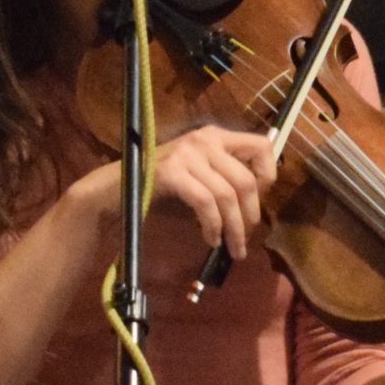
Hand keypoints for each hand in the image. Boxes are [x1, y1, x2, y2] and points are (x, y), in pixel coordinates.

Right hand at [83, 124, 276, 259]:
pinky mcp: (172, 173)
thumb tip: (258, 202)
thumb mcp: (200, 174)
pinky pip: (205, 203)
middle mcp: (204, 139)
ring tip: (232, 248)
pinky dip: (213, 226)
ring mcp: (187, 154)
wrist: (116, 189)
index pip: (262, 146)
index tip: (259, 201)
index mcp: (215, 136)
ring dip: (234, 229)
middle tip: (245, 238)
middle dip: (250, 216)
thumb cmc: (162, 186)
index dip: (268, 176)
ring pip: (228, 196)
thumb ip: (226, 178)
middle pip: (246, 181)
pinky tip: (210, 239)